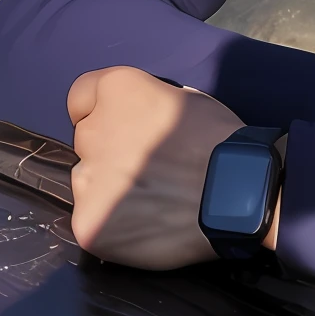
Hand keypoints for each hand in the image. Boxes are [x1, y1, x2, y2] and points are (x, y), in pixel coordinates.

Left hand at [68, 66, 244, 268]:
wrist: (234, 195)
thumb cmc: (217, 141)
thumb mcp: (183, 98)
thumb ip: (144, 106)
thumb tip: (135, 122)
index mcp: (116, 90)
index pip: (80, 96)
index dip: (99, 111)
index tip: (120, 127)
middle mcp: (93, 131)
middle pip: (85, 140)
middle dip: (108, 151)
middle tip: (145, 168)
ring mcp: (87, 181)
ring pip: (86, 181)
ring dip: (107, 188)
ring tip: (148, 200)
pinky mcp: (88, 223)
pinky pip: (91, 220)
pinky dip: (112, 224)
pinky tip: (144, 225)